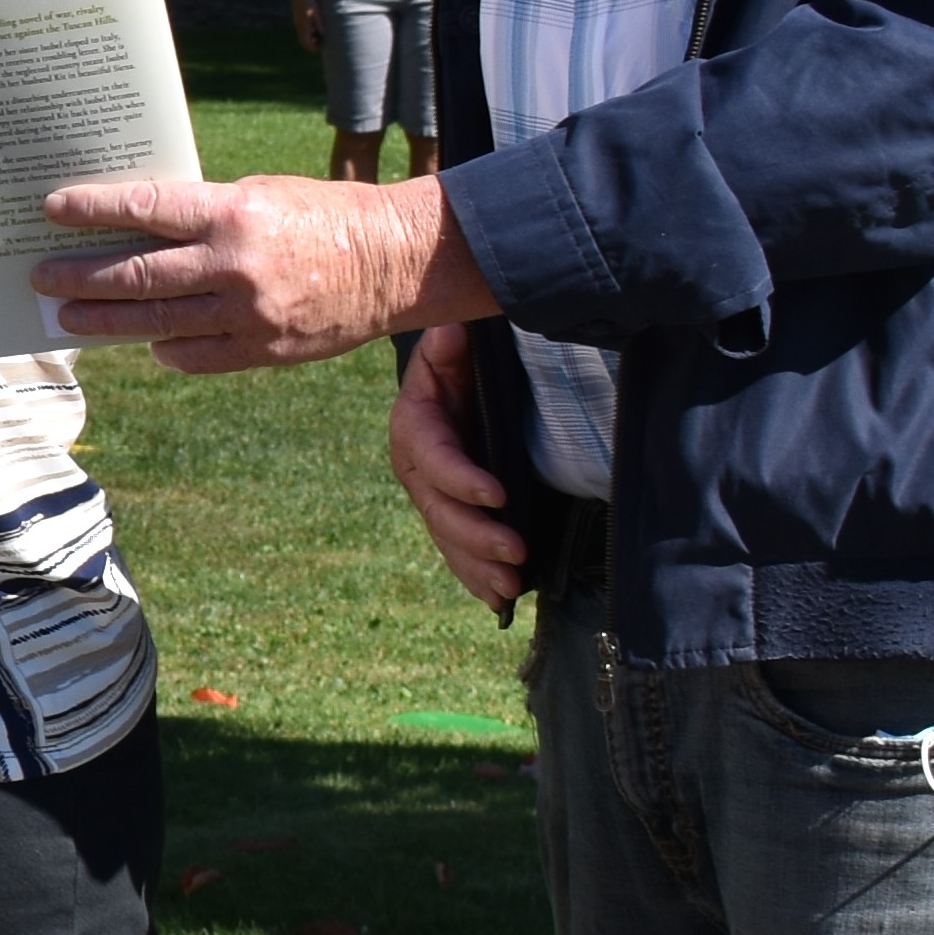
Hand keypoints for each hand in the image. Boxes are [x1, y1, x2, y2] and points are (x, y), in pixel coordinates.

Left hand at [31, 169, 488, 372]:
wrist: (394, 262)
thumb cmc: (320, 214)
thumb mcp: (258, 195)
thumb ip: (201, 216)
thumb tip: (136, 230)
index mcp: (233, 214)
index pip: (145, 209)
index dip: (93, 211)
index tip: (52, 209)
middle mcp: (235, 266)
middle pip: (137, 276)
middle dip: (80, 277)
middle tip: (41, 277)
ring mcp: (249, 314)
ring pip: (157, 323)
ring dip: (106, 322)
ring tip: (68, 318)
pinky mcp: (265, 350)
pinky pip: (197, 357)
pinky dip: (166, 350)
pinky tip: (145, 343)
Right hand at [393, 326, 529, 611]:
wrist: (458, 383)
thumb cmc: (461, 362)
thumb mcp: (454, 349)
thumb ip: (450, 346)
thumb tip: (451, 333)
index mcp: (416, 428)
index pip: (434, 459)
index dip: (462, 479)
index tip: (499, 495)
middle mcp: (418, 470)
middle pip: (440, 511)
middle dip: (477, 536)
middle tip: (517, 553)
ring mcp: (433, 498)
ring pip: (448, 540)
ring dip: (477, 567)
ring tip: (511, 587)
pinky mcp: (451, 517)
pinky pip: (457, 553)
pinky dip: (475, 578)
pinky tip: (499, 600)